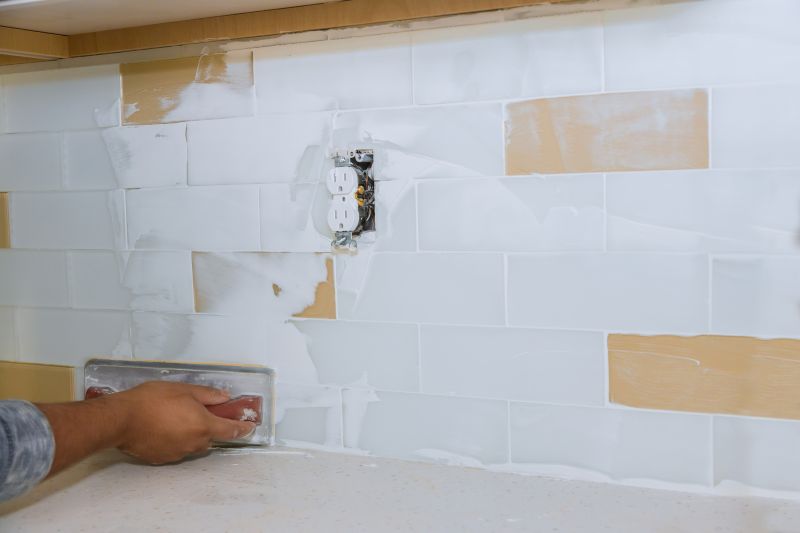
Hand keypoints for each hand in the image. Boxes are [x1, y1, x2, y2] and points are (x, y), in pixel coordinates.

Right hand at [109, 382, 255, 463]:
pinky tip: (164, 429)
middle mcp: (194, 443)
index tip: (250, 427)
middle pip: (211, 437)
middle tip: (198, 411)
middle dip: (209, 426)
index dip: (243, 428)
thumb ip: (208, 395)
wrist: (122, 420)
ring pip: (194, 444)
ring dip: (192, 434)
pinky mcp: (163, 459)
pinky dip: (176, 440)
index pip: (231, 431)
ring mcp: (178, 453)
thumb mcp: (184, 389)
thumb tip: (224, 398)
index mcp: (204, 426)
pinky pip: (177, 450)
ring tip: (176, 418)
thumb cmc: (153, 400)